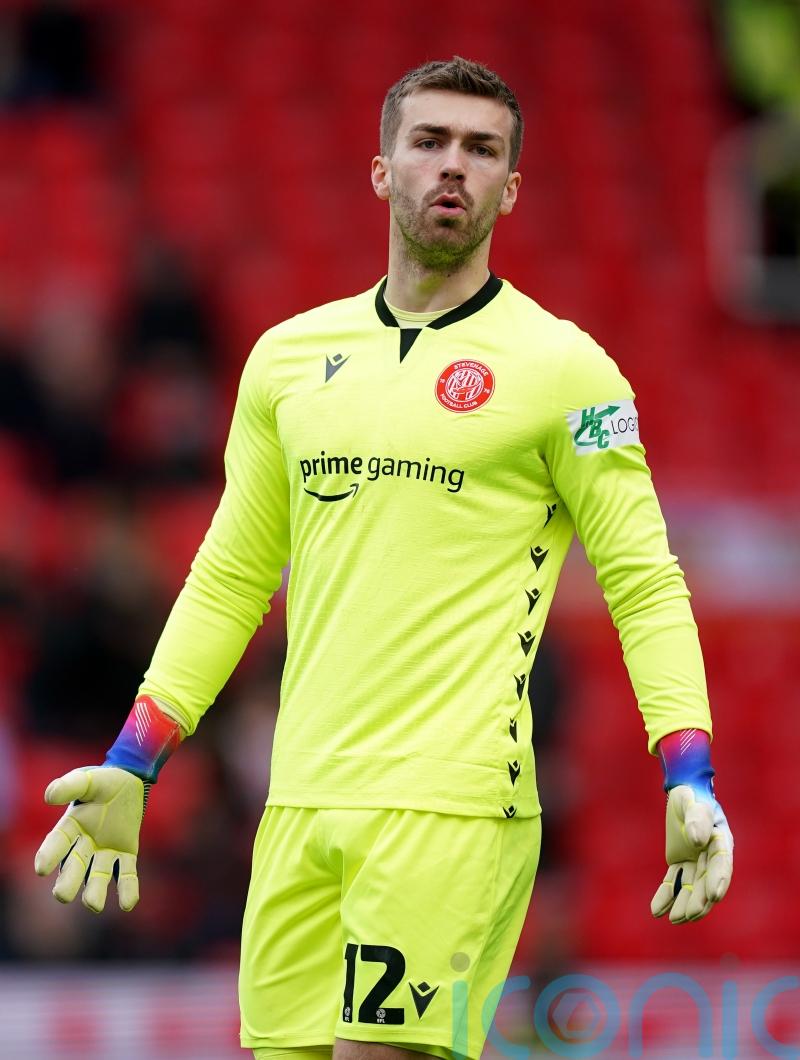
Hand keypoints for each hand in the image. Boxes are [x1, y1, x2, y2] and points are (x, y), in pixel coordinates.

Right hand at [34, 766, 144, 912]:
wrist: (130, 781)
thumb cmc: (103, 782)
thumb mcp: (88, 779)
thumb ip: (70, 785)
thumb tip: (49, 796)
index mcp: (70, 826)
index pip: (57, 843)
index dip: (49, 855)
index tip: (41, 869)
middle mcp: (84, 845)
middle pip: (74, 868)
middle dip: (67, 882)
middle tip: (62, 895)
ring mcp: (105, 852)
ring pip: (98, 877)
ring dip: (95, 892)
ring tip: (94, 905)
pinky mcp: (125, 855)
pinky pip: (126, 875)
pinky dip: (127, 890)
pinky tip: (129, 903)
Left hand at [651, 783, 732, 923]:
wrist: (682, 792)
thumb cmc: (691, 796)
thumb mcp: (693, 802)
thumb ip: (698, 818)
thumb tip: (698, 840)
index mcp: (721, 841)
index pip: (721, 864)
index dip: (718, 880)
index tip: (714, 896)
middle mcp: (711, 856)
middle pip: (706, 881)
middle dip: (699, 899)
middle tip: (689, 915)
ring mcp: (696, 861)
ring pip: (690, 886)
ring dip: (683, 903)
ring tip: (674, 919)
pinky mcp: (680, 862)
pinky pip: (673, 881)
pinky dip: (665, 895)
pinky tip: (656, 911)